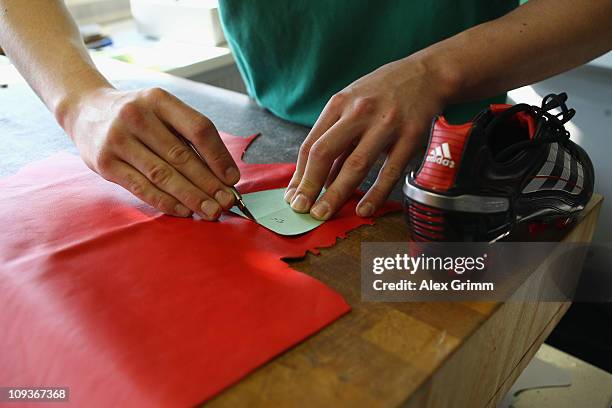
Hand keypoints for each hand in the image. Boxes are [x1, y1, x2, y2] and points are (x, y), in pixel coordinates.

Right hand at [61, 86, 238, 219]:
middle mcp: (136, 116)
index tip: (232, 178)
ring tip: (210, 210)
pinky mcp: (104, 163)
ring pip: (163, 175)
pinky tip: (184, 210)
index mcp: (158, 100)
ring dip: (191, 197)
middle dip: (209, 184)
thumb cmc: (135, 114)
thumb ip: (188, 134)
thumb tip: (222, 172)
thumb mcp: (161, 110)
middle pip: (182, 156)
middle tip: (226, 202)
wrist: (84, 109)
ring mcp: (118, 140)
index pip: (198, 129)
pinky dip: (166, 202)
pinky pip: (141, 187)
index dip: (219, 157)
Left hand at [284, 56, 449, 219]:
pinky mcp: (410, 136)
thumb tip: (320, 179)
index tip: (293, 196)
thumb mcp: (352, 104)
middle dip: (310, 185)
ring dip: (336, 193)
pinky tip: (364, 210)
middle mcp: (359, 112)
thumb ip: (337, 139)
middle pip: (325, 153)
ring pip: (355, 164)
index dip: (299, 174)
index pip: (310, 144)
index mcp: (339, 104)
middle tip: (302, 209)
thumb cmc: (383, 92)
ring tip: (323, 214)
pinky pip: (390, 171)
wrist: (427, 74)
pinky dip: (375, 193)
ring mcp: (385, 124)